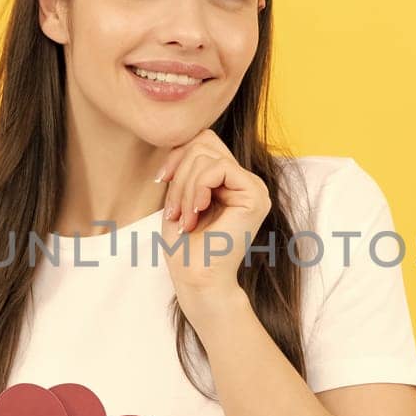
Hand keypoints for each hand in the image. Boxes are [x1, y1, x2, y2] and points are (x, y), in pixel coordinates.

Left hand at [157, 129, 271, 304]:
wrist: (197, 279)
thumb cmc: (185, 246)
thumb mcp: (180, 196)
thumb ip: (186, 167)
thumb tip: (180, 136)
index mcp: (230, 181)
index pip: (202, 142)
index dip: (177, 155)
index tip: (161, 181)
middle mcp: (246, 181)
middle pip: (204, 141)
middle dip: (180, 171)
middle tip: (174, 208)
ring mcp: (254, 187)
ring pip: (207, 155)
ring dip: (184, 187)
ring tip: (183, 217)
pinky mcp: (255, 195)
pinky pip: (219, 168)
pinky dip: (198, 187)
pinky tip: (196, 212)